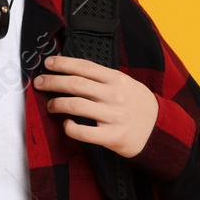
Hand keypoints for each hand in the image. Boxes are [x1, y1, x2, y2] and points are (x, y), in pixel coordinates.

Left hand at [33, 55, 159, 157]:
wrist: (160, 131)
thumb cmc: (139, 106)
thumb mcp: (127, 84)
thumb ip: (105, 78)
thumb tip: (75, 72)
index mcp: (117, 80)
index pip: (84, 67)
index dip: (63, 63)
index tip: (48, 63)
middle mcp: (114, 95)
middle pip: (75, 84)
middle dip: (52, 81)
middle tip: (39, 82)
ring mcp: (112, 116)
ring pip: (75, 106)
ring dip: (56, 104)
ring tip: (50, 105)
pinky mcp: (111, 137)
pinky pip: (82, 132)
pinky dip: (69, 127)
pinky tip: (66, 124)